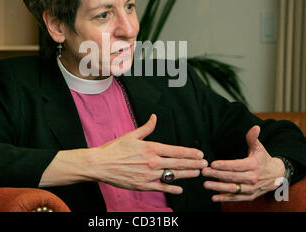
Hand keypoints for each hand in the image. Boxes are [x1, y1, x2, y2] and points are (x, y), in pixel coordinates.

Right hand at [91, 114, 207, 193]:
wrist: (100, 164)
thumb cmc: (115, 149)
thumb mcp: (131, 135)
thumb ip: (146, 128)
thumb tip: (155, 117)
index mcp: (151, 148)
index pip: (175, 150)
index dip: (189, 153)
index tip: (199, 154)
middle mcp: (152, 162)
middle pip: (178, 163)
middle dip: (193, 163)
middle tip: (204, 164)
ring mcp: (149, 175)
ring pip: (173, 175)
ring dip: (187, 174)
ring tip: (197, 173)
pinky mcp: (143, 185)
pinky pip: (162, 188)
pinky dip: (172, 188)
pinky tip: (180, 189)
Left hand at [202, 125, 285, 201]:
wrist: (276, 176)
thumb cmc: (263, 159)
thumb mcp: (259, 148)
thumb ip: (253, 138)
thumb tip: (255, 127)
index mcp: (253, 165)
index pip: (237, 165)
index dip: (225, 165)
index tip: (213, 164)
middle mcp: (252, 178)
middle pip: (233, 177)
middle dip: (217, 175)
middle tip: (204, 172)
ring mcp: (251, 189)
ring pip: (233, 189)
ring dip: (218, 187)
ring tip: (206, 184)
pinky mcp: (249, 196)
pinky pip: (236, 198)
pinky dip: (225, 198)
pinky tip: (214, 197)